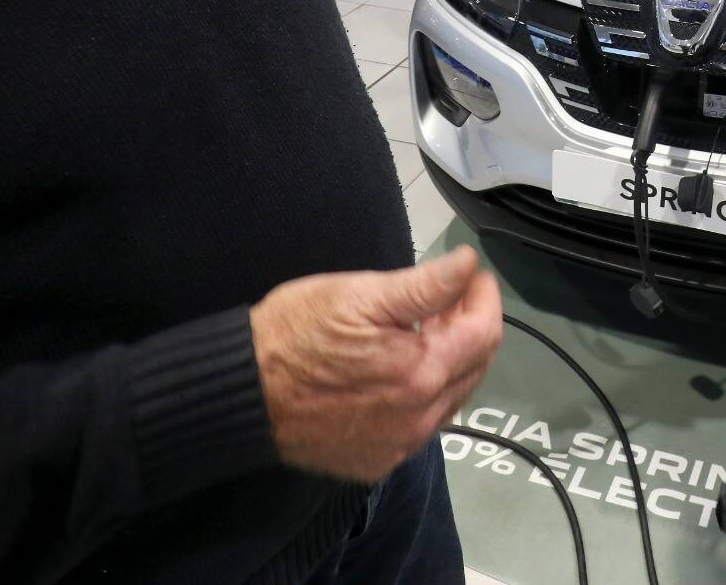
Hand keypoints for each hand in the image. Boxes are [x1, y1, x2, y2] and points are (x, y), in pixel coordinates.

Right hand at [251, 246, 502, 481]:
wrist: (241, 395)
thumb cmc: (295, 334)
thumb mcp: (357, 296)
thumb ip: (424, 285)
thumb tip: (469, 265)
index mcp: (421, 372)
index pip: (484, 333)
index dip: (484, 296)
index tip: (472, 275)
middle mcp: (420, 418)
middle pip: (475, 367)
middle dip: (471, 326)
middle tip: (449, 298)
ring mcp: (399, 445)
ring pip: (452, 398)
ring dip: (452, 360)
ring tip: (427, 328)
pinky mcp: (377, 461)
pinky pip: (422, 425)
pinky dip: (425, 393)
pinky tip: (401, 371)